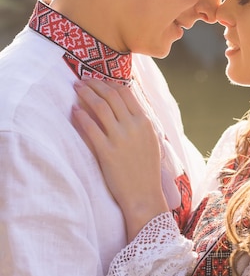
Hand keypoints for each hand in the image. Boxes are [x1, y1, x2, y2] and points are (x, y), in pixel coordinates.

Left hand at [73, 78, 168, 238]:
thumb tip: (124, 106)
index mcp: (145, 122)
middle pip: (111, 96)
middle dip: (95, 84)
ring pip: (101, 107)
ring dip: (87, 94)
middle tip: (82, 80)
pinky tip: (74, 110)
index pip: (126, 93)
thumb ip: (139, 122)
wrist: (144, 195)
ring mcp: (120, 138)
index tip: (98, 80)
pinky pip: (91, 128)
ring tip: (76, 88)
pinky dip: (82, 116)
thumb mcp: (150, 141)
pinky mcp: (107, 152)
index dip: (109, 83)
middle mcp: (133, 126)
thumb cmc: (146, 170)